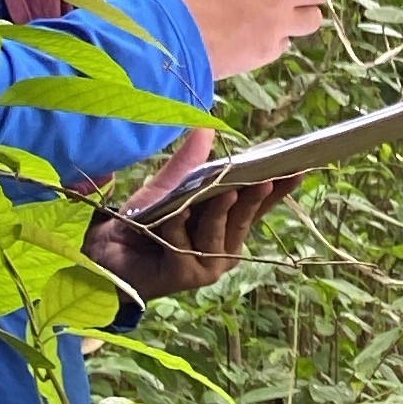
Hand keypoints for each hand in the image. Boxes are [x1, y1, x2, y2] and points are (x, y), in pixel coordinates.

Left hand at [87, 177, 287, 301]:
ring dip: (221, 209)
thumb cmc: (140, 225)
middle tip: (269, 174)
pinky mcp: (185, 276)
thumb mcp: (167, 189)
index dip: (279, 187)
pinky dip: (179, 226)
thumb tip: (206, 127)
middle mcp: (224, 252)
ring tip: (230, 189)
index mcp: (228, 230)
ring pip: (218, 230)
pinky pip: (185, 243)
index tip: (298, 165)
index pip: (260, 206)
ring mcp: (208, 267)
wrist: (104, 258)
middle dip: (256, 195)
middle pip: (244, 217)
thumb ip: (188, 164)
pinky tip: (176, 213)